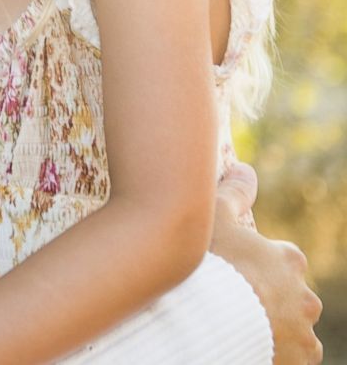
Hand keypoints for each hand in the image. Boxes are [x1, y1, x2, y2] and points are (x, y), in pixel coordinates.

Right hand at [212, 163, 323, 364]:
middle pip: (290, 297)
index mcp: (287, 259)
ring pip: (294, 329)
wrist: (211, 319)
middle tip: (234, 305)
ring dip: (275, 330)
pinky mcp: (299, 359)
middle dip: (269, 302)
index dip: (257, 266)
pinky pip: (294, 359)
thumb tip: (245, 168)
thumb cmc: (212, 265)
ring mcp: (303, 331)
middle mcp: (303, 295)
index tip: (236, 274)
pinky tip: (252, 347)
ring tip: (241, 331)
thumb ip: (231, 193)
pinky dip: (278, 355)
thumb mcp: (215, 219)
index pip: (282, 260)